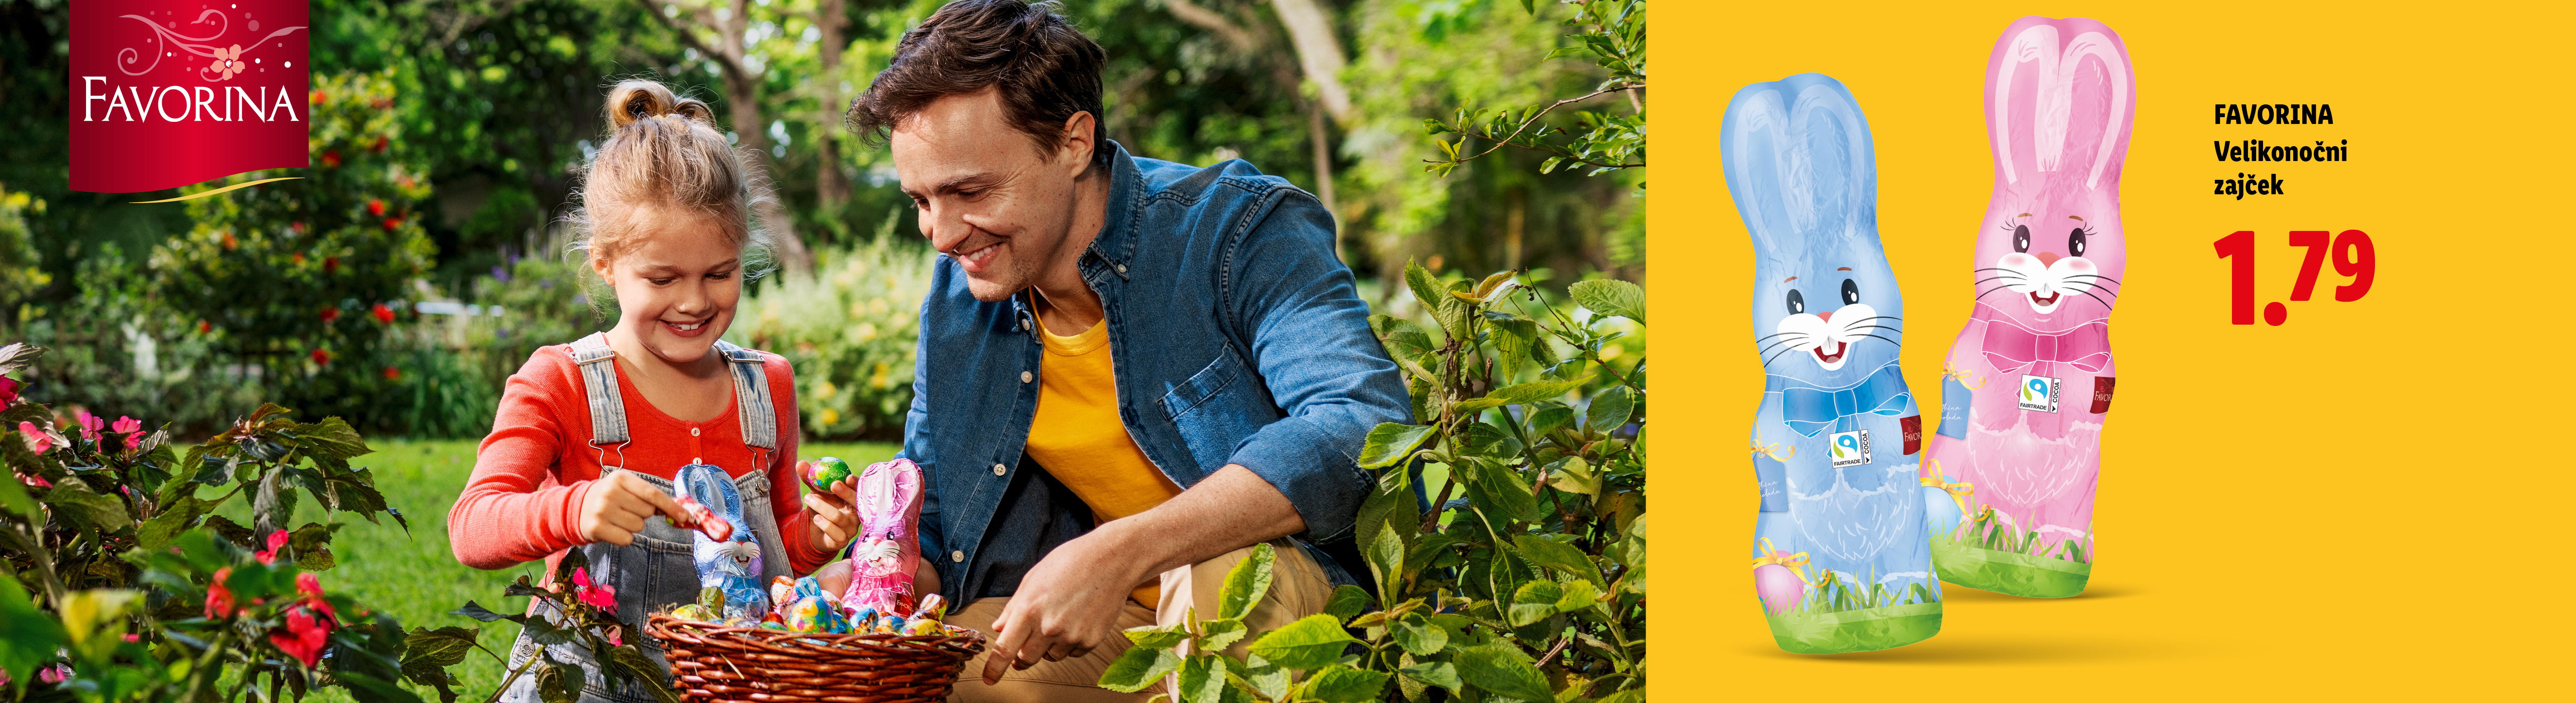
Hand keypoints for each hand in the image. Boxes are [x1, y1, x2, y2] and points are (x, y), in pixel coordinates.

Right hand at [578, 471, 687, 545]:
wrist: (577, 508)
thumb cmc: (611, 497)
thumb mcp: (627, 488)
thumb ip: (650, 496)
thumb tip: (679, 510)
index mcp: (620, 478)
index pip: (652, 494)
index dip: (670, 506)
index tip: (685, 516)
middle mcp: (610, 492)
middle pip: (647, 512)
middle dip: (643, 514)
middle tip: (627, 510)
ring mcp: (602, 510)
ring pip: (638, 526)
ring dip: (633, 525)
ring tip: (618, 518)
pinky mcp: (596, 528)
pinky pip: (627, 539)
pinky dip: (624, 537)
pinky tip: (612, 528)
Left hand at [803, 477, 860, 552]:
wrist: (815, 532)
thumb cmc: (821, 508)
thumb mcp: (816, 492)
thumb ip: (810, 479)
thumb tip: (800, 463)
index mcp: (853, 499)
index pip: (859, 490)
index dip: (856, 484)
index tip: (848, 477)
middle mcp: (856, 513)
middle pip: (855, 502)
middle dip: (845, 492)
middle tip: (833, 484)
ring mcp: (851, 528)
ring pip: (839, 517)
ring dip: (822, 507)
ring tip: (809, 498)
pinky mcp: (842, 541)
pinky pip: (836, 533)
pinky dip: (824, 525)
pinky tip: (816, 518)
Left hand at [980, 529, 1142, 683]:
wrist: (1111, 560)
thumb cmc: (1071, 562)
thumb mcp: (1033, 578)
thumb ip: (1013, 606)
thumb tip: (999, 627)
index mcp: (1029, 610)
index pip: (1005, 649)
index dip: (994, 668)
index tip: (989, 678)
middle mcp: (1049, 627)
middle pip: (1026, 659)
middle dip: (1022, 655)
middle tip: (1028, 643)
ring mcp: (1071, 636)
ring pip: (1050, 656)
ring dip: (1048, 646)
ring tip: (1060, 619)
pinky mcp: (1090, 640)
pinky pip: (1072, 653)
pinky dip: (1070, 643)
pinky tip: (1076, 620)